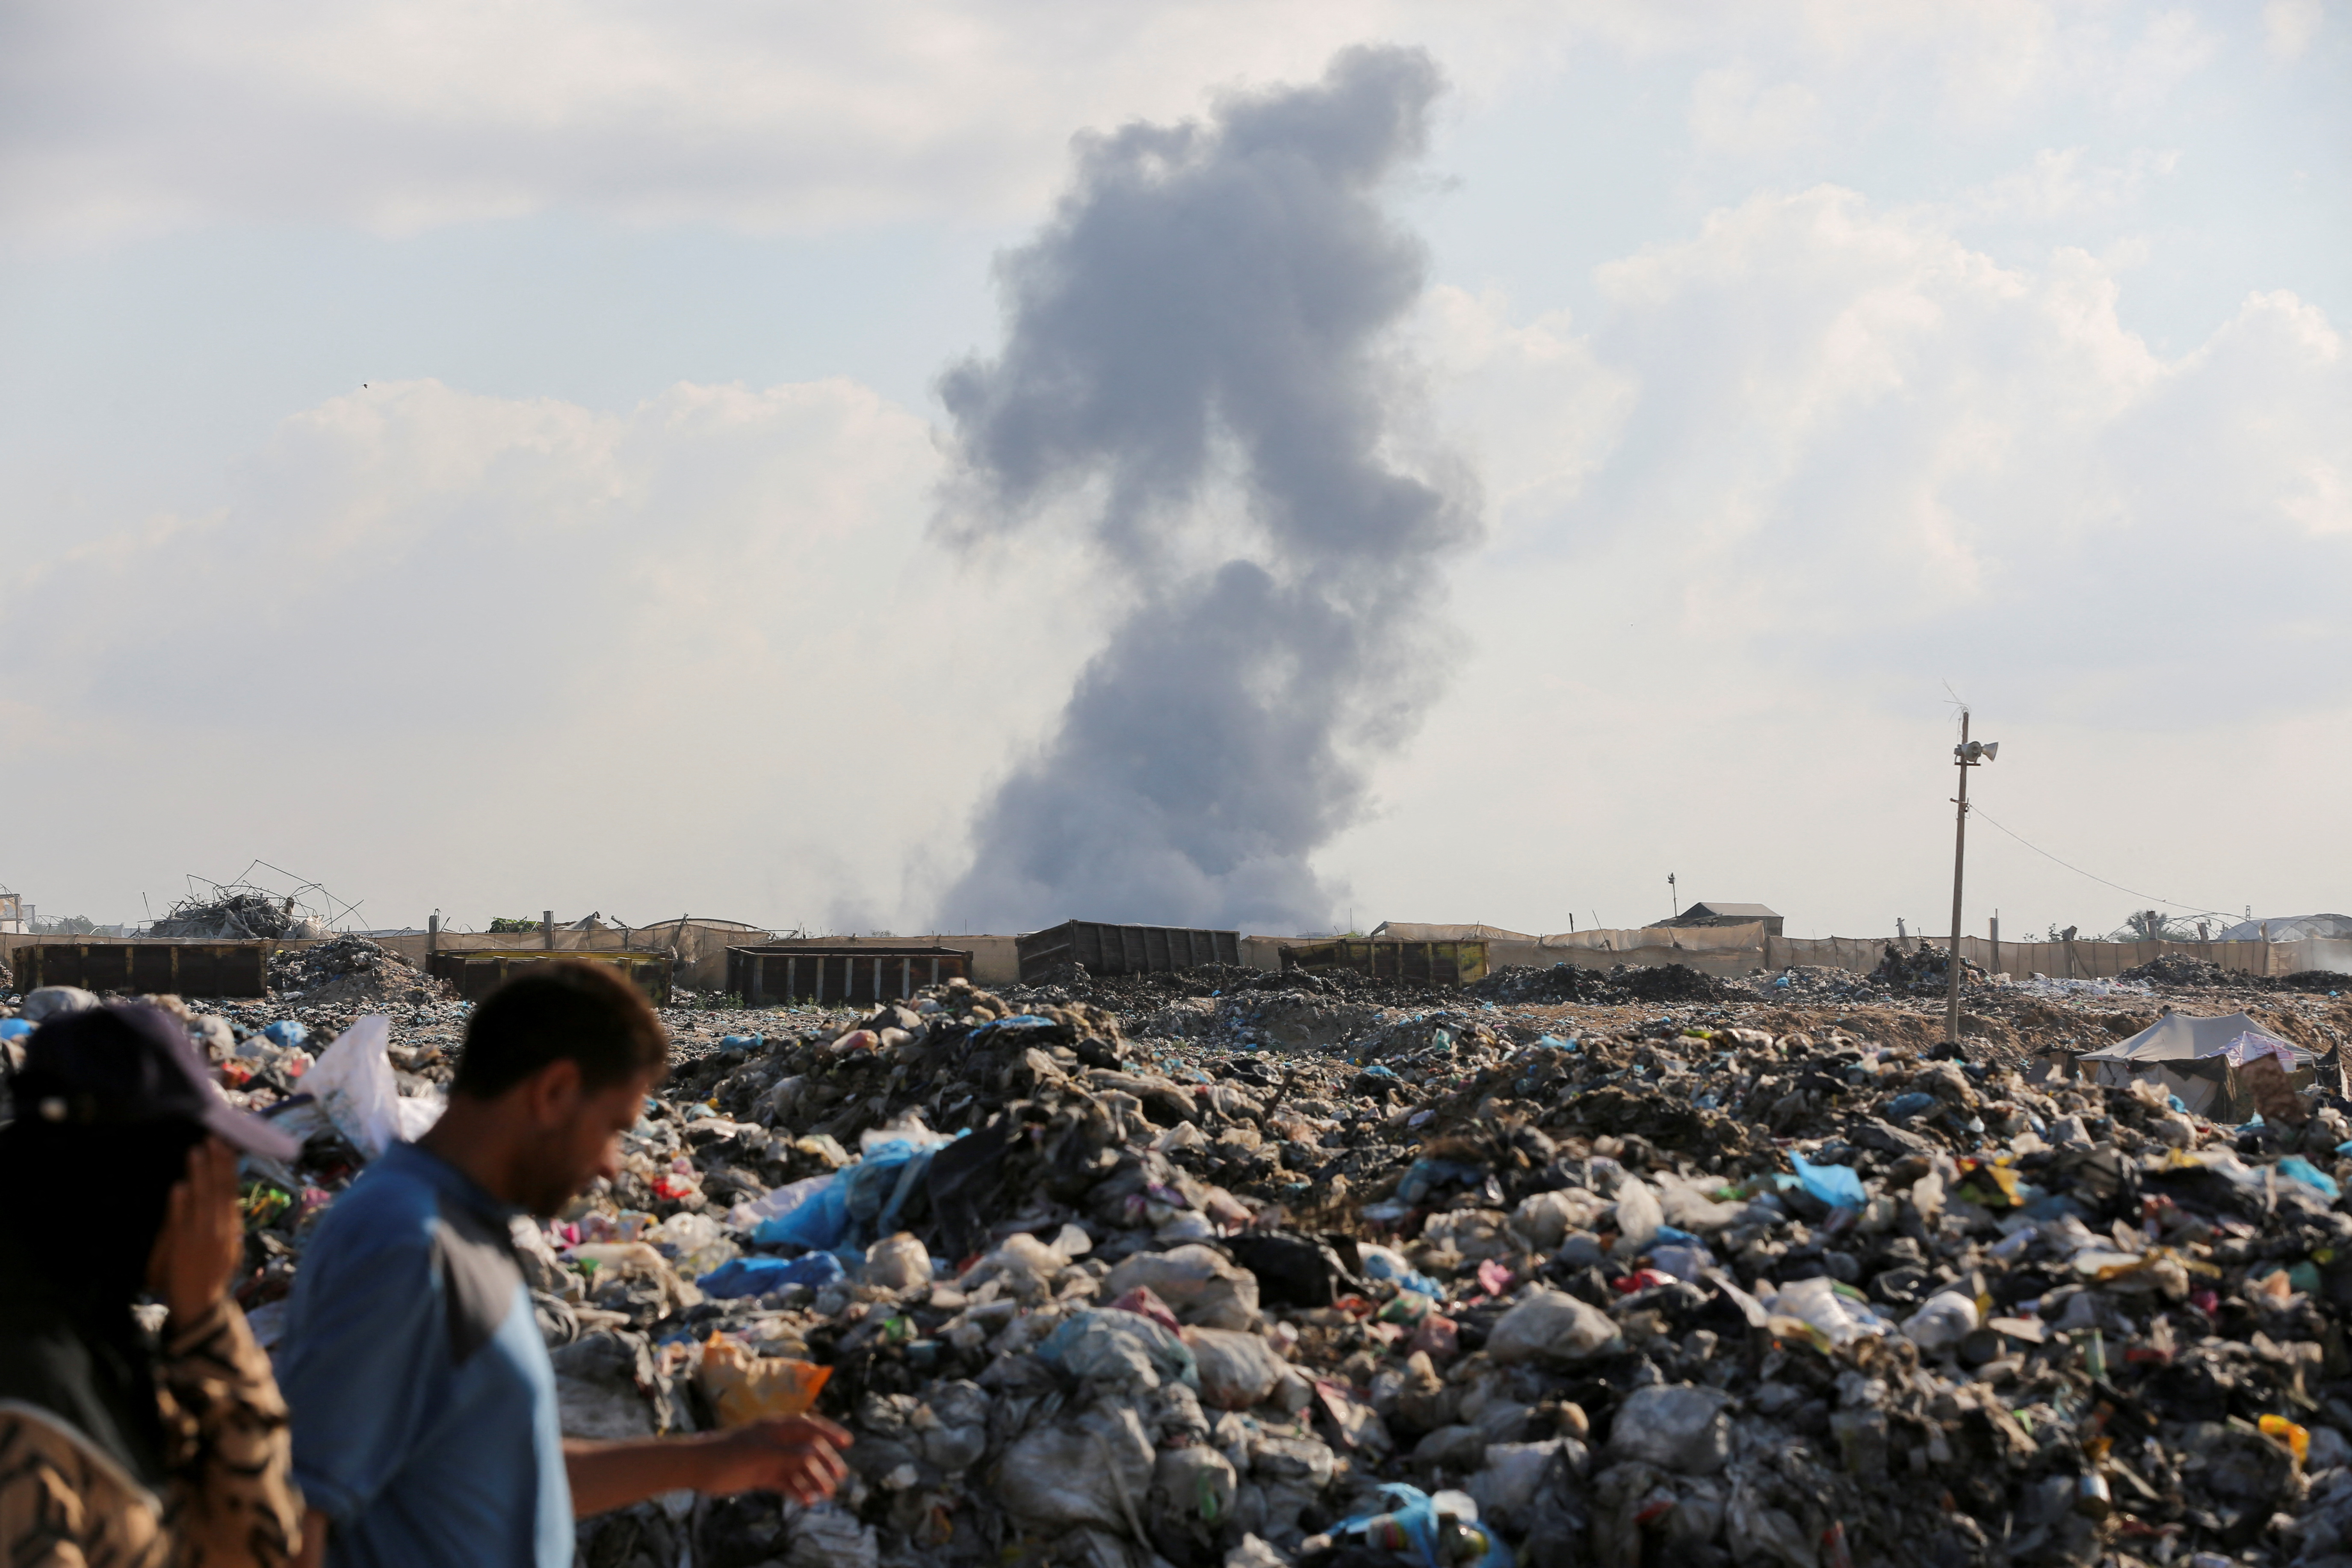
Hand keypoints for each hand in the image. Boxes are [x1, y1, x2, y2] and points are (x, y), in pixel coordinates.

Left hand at [149, 1137, 244, 1322]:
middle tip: (213, 1138)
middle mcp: (219, 1229)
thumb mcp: (228, 1248)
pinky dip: (180, 1205)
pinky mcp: (183, 1247)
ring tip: (196, 1151)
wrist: (200, 1304)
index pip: (231, 1191)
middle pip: (219, 1190)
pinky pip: (181, 1222)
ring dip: (199, 1175)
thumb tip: (227, 1201)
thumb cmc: (213, 1276)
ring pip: (201, 1200)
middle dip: (217, 1163)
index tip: (226, 1146)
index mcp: (231, 1228)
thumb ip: (227, 1225)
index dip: (229, 1168)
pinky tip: (179, 1187)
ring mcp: (201, 1237)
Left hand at [694, 1417, 852, 1503]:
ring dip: (813, 1479)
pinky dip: (797, 1491)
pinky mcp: (762, 1475)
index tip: (848, 1442)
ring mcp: (770, 1458)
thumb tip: (816, 1451)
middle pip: (807, 1449)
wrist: (699, 1468)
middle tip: (840, 1477)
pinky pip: (786, 1482)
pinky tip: (808, 1501)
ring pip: (798, 1468)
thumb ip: (788, 1453)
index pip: (809, 1427)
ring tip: (826, 1494)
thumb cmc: (728, 1454)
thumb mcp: (760, 1453)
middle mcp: (776, 1441)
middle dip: (825, 1462)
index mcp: (776, 1428)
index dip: (829, 1433)